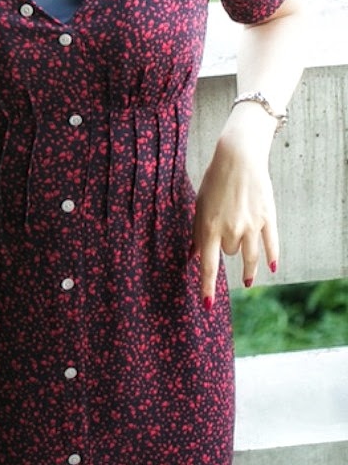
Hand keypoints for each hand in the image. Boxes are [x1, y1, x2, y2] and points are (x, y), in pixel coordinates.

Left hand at [192, 132, 278, 307]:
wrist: (238, 158)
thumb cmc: (215, 180)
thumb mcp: (200, 204)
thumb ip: (198, 232)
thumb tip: (193, 255)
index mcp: (209, 227)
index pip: (208, 265)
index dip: (207, 287)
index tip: (207, 306)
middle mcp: (231, 230)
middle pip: (229, 253)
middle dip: (226, 248)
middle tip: (225, 234)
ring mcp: (252, 226)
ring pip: (249, 256)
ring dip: (248, 269)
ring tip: (247, 281)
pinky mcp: (267, 219)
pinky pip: (271, 245)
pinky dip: (271, 258)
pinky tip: (271, 268)